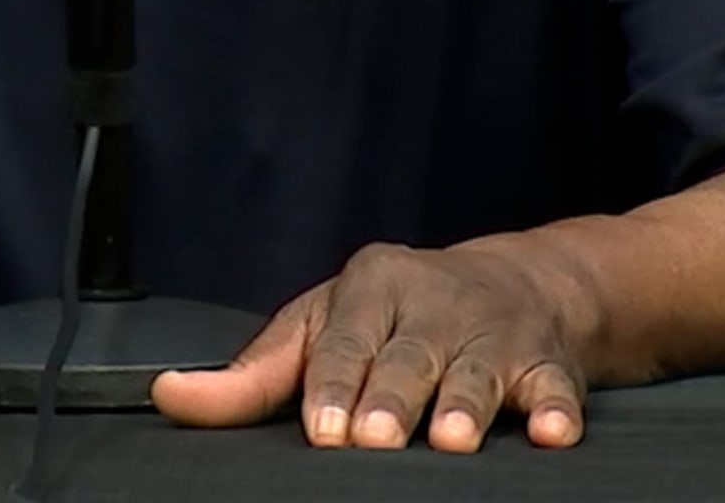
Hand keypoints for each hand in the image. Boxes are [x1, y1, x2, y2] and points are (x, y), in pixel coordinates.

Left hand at [152, 236, 596, 451]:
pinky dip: (556, 408)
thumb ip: (253, 373)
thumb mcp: (321, 326)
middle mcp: (433, 303)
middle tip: (375, 440)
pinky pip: (554, 385)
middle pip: (409, 357)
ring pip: (477, 371)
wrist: (516, 282)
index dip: (333, 386)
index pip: (343, 341)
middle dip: (392, 398)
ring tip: (451, 441)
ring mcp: (494, 331)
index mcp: (370, 288)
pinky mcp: (547, 360)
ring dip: (466, 404)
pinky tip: (553, 432)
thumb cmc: (395, 317)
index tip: (324, 429)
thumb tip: (168, 397)